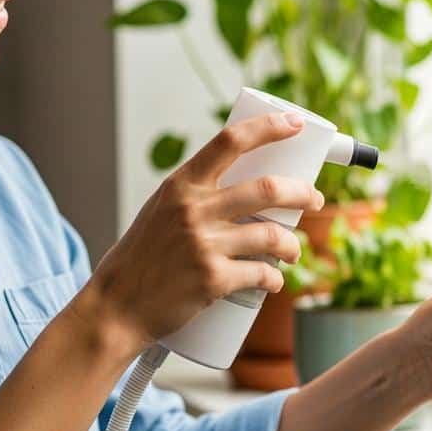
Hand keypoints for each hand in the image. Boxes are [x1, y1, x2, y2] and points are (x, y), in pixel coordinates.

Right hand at [77, 113, 324, 355]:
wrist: (115, 308)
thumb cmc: (142, 259)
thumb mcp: (160, 211)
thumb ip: (195, 196)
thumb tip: (246, 189)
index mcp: (181, 185)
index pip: (230, 141)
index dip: (269, 128)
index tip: (295, 122)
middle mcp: (193, 210)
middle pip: (267, 189)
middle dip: (303, 192)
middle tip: (315, 199)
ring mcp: (204, 245)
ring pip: (273, 236)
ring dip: (292, 245)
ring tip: (292, 252)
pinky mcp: (213, 280)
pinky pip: (262, 274)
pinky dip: (275, 279)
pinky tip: (274, 281)